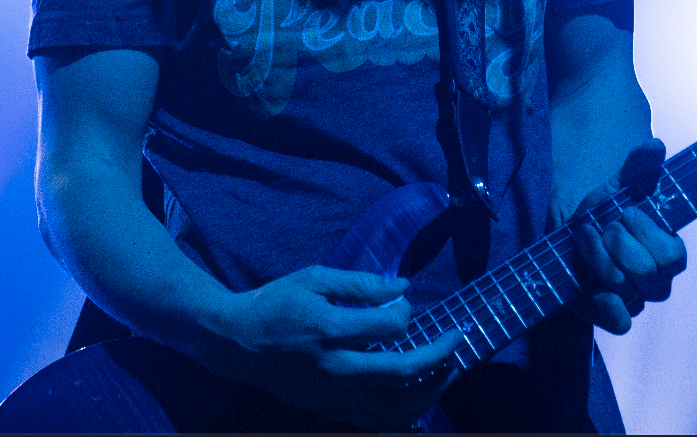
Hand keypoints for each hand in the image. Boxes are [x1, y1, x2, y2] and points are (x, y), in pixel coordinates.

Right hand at [202, 264, 462, 429]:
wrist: (239, 343)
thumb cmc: (278, 302)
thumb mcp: (315, 278)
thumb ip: (361, 283)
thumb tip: (404, 287)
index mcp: (328, 328)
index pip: (387, 326)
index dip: (408, 313)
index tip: (410, 303)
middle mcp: (333, 366)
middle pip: (400, 371)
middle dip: (437, 356)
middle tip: (457, 339)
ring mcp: (332, 393)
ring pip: (393, 404)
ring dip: (428, 390)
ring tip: (449, 371)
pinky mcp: (330, 408)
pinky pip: (376, 418)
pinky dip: (404, 413)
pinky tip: (421, 398)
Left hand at [563, 140, 687, 333]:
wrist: (574, 230)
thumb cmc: (605, 210)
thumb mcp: (619, 185)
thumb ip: (639, 166)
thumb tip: (656, 146)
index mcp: (667, 253)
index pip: (672, 257)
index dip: (647, 234)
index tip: (625, 211)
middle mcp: (655, 282)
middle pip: (651, 275)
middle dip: (620, 244)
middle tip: (603, 225)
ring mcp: (631, 299)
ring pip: (627, 292)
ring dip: (601, 260)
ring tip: (585, 237)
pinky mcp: (606, 313)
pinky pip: (619, 323)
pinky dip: (605, 306)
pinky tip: (591, 286)